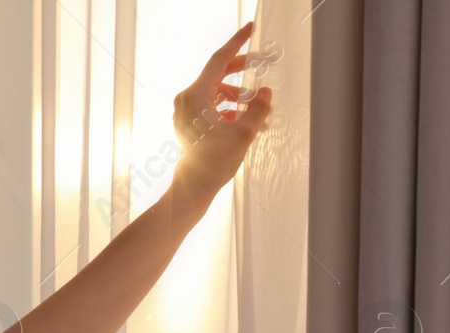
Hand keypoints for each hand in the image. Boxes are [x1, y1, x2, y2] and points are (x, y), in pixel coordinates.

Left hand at [169, 21, 274, 209]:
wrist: (193, 187)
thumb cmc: (214, 162)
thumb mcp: (245, 133)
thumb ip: (259, 108)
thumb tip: (265, 92)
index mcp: (196, 95)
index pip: (220, 59)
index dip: (238, 43)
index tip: (251, 28)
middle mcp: (187, 99)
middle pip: (218, 74)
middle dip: (242, 70)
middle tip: (263, 63)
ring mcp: (184, 110)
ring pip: (217, 91)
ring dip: (238, 96)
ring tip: (259, 109)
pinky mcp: (186, 121)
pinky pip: (211, 105)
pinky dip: (228, 107)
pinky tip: (245, 119)